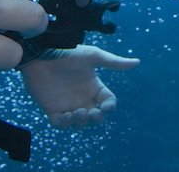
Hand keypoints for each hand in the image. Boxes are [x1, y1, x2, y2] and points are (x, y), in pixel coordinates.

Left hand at [21, 45, 139, 127]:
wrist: (41, 55)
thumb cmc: (68, 53)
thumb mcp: (92, 56)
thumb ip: (114, 62)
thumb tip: (137, 62)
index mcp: (94, 86)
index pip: (108, 101)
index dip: (110, 105)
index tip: (106, 106)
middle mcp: (82, 97)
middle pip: (96, 116)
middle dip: (96, 118)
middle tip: (91, 112)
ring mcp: (68, 104)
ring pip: (80, 122)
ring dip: (81, 121)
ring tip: (77, 112)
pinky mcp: (52, 109)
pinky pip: (61, 124)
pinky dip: (65, 124)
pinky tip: (66, 116)